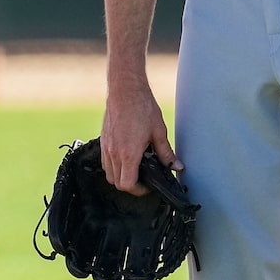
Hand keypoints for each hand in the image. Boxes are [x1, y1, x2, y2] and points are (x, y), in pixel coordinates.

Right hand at [100, 81, 180, 195]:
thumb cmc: (142, 107)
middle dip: (130, 185)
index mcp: (128, 154)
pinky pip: (105, 162)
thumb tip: (177, 166)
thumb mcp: (159, 131)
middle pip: (117, 183)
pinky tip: (125, 157)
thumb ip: (166, 153)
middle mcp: (114, 153)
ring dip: (120, 176)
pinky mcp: (102, 140)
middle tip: (144, 179)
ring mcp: (106, 147)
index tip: (148, 186)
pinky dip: (113, 166)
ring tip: (135, 168)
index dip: (139, 190)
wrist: (125, 89)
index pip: (128, 185)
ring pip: (109, 174)